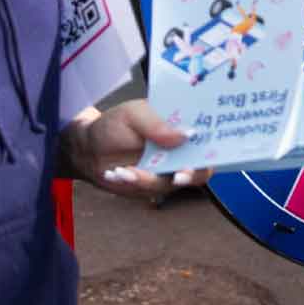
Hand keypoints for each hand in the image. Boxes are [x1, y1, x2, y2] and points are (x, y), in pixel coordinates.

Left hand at [59, 100, 210, 199]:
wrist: (87, 148)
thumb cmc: (114, 126)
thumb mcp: (133, 114)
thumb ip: (157, 124)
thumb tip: (186, 135)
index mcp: (181, 128)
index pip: (209, 139)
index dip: (216, 146)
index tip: (205, 151)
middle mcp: (180, 152)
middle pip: (202, 169)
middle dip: (192, 174)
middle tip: (178, 176)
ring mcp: (167, 172)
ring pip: (172, 183)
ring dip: (149, 179)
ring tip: (124, 171)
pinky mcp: (151, 187)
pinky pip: (150, 190)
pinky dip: (134, 183)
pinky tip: (117, 174)